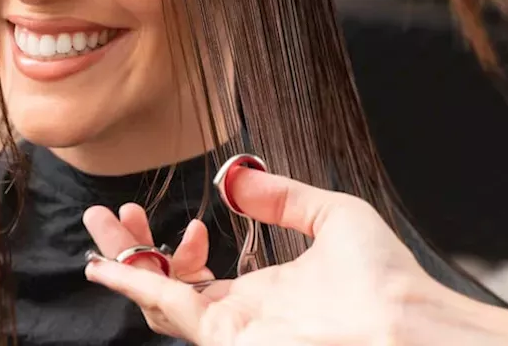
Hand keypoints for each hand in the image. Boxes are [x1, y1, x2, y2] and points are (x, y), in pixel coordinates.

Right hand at [85, 169, 507, 344]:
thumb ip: (282, 197)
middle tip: (104, 215)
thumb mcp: (333, 216)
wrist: (405, 319)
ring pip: (158, 301)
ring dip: (126, 262)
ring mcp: (233, 332)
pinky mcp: (228, 339)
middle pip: (165, 289)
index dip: (176, 247)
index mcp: (264, 294)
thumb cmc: (386, 277)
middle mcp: (242, 318)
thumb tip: (234, 178)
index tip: (186, 215)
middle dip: (130, 252)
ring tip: (102, 225)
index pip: (199, 277)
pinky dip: (137, 283)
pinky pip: (170, 311)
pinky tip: (111, 261)